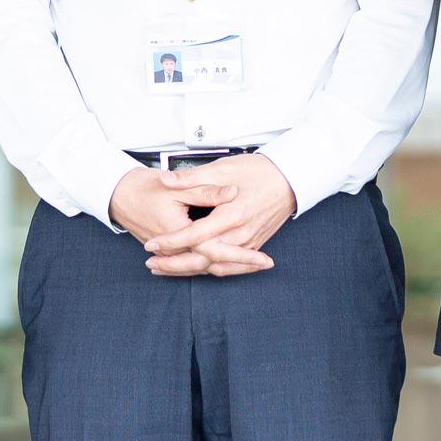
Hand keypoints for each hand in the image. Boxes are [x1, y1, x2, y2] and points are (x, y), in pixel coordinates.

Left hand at [138, 155, 296, 276]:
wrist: (289, 178)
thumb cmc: (257, 171)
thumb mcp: (221, 169)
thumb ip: (191, 177)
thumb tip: (165, 179)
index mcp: (232, 215)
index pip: (194, 235)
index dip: (170, 242)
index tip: (151, 245)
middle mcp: (241, 234)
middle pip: (203, 259)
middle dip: (175, 265)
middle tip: (151, 264)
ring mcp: (249, 243)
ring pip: (215, 267)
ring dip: (189, 271)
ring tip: (166, 270)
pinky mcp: (254, 246)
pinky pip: (230, 267)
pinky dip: (210, 271)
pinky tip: (195, 271)